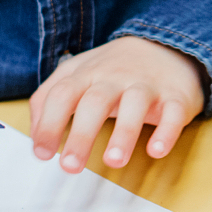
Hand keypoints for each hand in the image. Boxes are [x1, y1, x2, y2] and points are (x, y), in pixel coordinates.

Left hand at [29, 37, 205, 173]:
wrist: (165, 45)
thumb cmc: (112, 71)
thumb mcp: (75, 75)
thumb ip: (48, 99)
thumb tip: (36, 135)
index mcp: (87, 74)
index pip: (62, 95)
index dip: (49, 124)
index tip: (42, 153)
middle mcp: (115, 78)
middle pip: (95, 103)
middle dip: (81, 135)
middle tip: (71, 166)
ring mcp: (146, 85)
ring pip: (135, 105)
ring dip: (124, 133)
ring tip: (113, 161)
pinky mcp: (175, 96)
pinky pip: (173, 112)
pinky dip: (167, 131)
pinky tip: (156, 150)